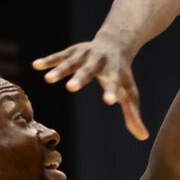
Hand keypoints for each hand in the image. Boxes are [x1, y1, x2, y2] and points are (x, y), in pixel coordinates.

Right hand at [32, 38, 147, 139]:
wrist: (116, 42)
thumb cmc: (122, 74)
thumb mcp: (129, 92)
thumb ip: (132, 114)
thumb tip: (143, 137)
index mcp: (115, 72)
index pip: (115, 83)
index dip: (112, 92)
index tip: (109, 102)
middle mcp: (100, 61)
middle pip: (90, 70)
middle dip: (81, 78)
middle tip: (71, 88)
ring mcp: (86, 54)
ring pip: (72, 61)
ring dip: (61, 69)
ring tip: (48, 80)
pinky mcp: (74, 51)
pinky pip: (60, 55)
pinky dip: (49, 60)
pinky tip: (36, 65)